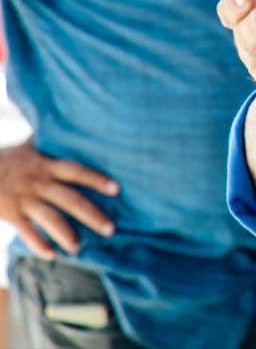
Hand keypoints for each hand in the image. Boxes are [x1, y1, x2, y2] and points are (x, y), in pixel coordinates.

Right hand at [0, 140, 118, 258]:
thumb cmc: (5, 159)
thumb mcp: (28, 147)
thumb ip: (50, 144)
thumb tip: (72, 128)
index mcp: (46, 165)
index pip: (76, 171)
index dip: (96, 179)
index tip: (117, 189)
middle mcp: (38, 182)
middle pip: (69, 199)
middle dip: (91, 215)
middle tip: (111, 230)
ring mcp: (23, 198)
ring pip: (49, 218)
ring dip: (65, 234)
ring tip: (78, 248)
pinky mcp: (9, 213)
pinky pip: (25, 231)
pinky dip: (37, 243)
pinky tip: (50, 255)